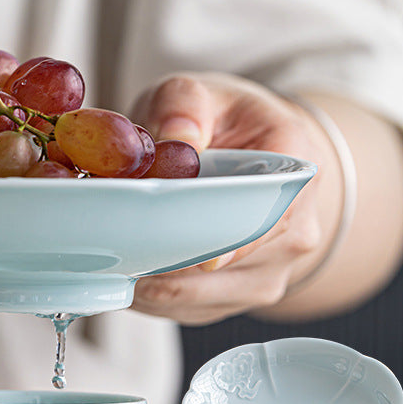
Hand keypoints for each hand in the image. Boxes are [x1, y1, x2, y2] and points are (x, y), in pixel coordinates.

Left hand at [130, 73, 343, 324]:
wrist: (256, 155)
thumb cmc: (228, 124)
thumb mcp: (204, 93)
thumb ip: (184, 104)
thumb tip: (174, 139)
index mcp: (294, 175)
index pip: (253, 218)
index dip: (200, 234)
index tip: (151, 238)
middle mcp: (294, 234)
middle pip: (222, 268)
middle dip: (161, 263)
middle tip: (108, 252)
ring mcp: (268, 273)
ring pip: (202, 299)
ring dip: (150, 286)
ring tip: (108, 262)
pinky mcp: (238, 296)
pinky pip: (192, 310)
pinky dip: (153, 299)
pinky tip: (123, 275)